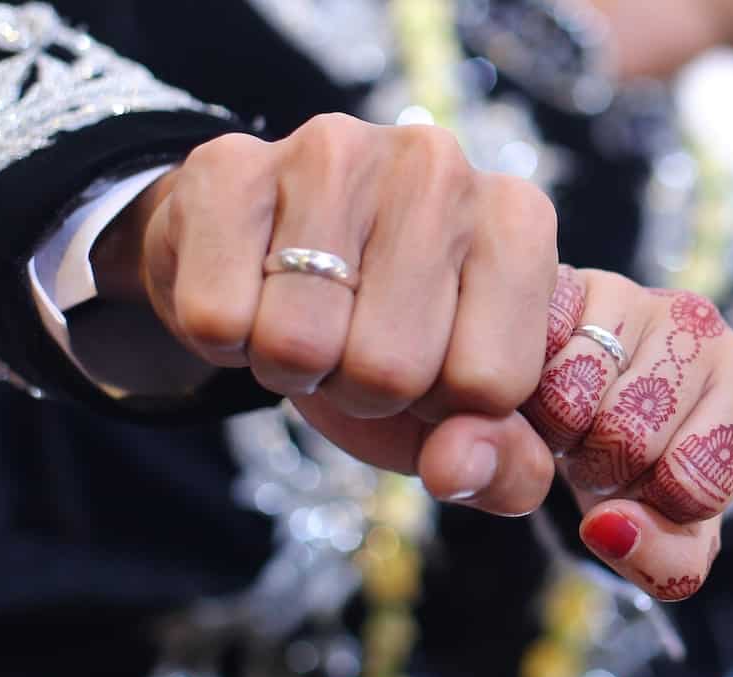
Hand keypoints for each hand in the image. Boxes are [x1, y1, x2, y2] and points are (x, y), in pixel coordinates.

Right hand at [95, 114, 560, 514]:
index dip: (442, 405)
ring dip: (290, 366)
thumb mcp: (462, 408)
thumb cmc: (385, 330)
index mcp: (517, 220)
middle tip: (351, 341)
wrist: (268, 254)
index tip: (426, 362)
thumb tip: (455, 468)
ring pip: (299, 343)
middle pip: (391, 369)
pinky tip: (249, 291)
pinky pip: (215, 318)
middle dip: (360, 389)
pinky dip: (222, 338)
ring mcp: (332, 152)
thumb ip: (504, 463)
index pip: (489, 384)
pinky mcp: (229, 164)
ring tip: (304, 317)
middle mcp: (437, 165)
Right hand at [524, 267, 732, 600]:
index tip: (649, 481)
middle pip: (630, 439)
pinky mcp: (564, 282)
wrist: (595, 408)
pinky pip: (531, 361)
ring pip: (572, 401)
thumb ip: (665, 563)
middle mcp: (704, 322)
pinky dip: (524, 394)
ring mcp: (633, 293)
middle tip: (601, 449)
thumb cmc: (647, 467)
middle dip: (601, 468)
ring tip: (575, 420)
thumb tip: (608, 529)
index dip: (653, 505)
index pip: (693, 484)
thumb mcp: (672, 533)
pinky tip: (544, 386)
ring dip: (557, 432)